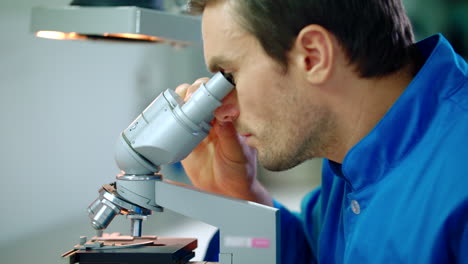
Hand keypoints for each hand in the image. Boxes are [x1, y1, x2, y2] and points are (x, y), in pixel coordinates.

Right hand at [175, 78, 272, 205]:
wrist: (227, 192)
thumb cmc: (240, 172)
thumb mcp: (237, 153)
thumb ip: (230, 135)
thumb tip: (224, 114)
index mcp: (231, 118)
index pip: (222, 94)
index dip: (213, 89)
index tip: (206, 93)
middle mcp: (214, 118)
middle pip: (201, 94)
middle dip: (194, 91)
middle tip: (190, 99)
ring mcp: (199, 126)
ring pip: (187, 104)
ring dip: (181, 100)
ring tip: (180, 107)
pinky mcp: (185, 138)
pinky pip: (176, 122)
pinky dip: (170, 116)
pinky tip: (169, 117)